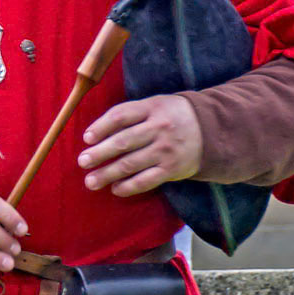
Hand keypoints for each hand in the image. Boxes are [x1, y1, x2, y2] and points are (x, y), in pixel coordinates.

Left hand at [79, 94, 201, 197]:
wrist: (211, 130)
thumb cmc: (172, 117)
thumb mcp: (155, 105)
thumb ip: (130, 114)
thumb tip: (96, 134)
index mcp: (152, 108)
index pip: (121, 116)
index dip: (101, 127)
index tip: (86, 138)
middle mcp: (160, 128)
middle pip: (123, 141)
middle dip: (99, 153)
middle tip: (82, 162)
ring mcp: (166, 150)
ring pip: (131, 164)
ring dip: (107, 174)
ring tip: (91, 181)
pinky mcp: (172, 169)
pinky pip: (146, 181)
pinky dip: (128, 187)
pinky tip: (115, 189)